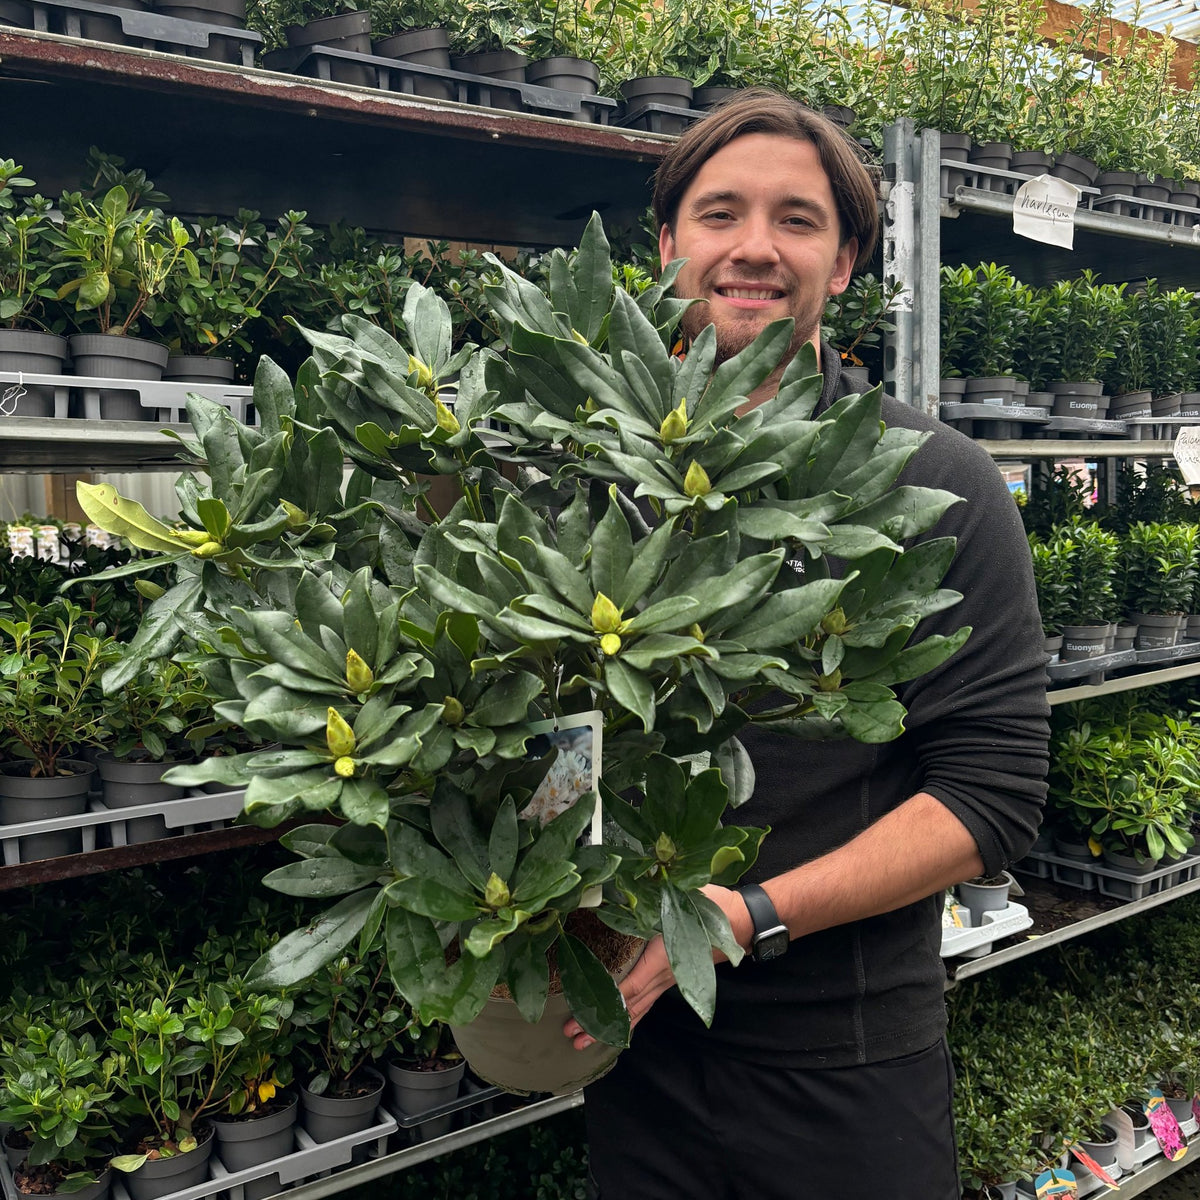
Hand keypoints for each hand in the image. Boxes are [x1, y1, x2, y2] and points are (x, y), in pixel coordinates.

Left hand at [562, 884, 751, 1050]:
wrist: (741, 921)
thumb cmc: (713, 907)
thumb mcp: (683, 897)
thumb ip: (655, 895)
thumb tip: (625, 883)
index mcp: (663, 956)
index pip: (632, 984)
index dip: (609, 1000)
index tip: (585, 1013)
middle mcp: (664, 975)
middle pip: (630, 1005)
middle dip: (600, 1022)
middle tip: (573, 1036)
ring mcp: (669, 980)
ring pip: (638, 1009)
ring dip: (613, 1026)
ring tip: (586, 1040)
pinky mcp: (673, 979)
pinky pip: (649, 1003)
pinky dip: (632, 1017)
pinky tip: (619, 1028)